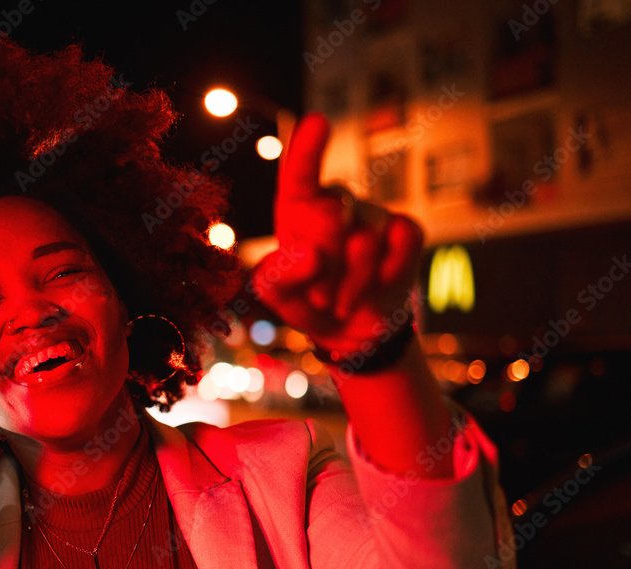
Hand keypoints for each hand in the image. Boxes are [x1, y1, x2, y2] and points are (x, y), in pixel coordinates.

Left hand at [252, 113, 423, 352]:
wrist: (350, 331)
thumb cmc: (306, 299)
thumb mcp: (276, 294)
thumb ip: (280, 276)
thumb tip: (311, 256)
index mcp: (299, 209)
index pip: (300, 176)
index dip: (307, 151)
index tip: (317, 122)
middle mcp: (338, 203)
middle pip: (331, 217)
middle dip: (324, 267)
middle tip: (320, 298)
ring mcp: (374, 214)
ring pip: (365, 242)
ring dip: (351, 284)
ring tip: (339, 303)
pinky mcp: (407, 232)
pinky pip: (402, 244)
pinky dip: (388, 273)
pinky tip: (379, 285)